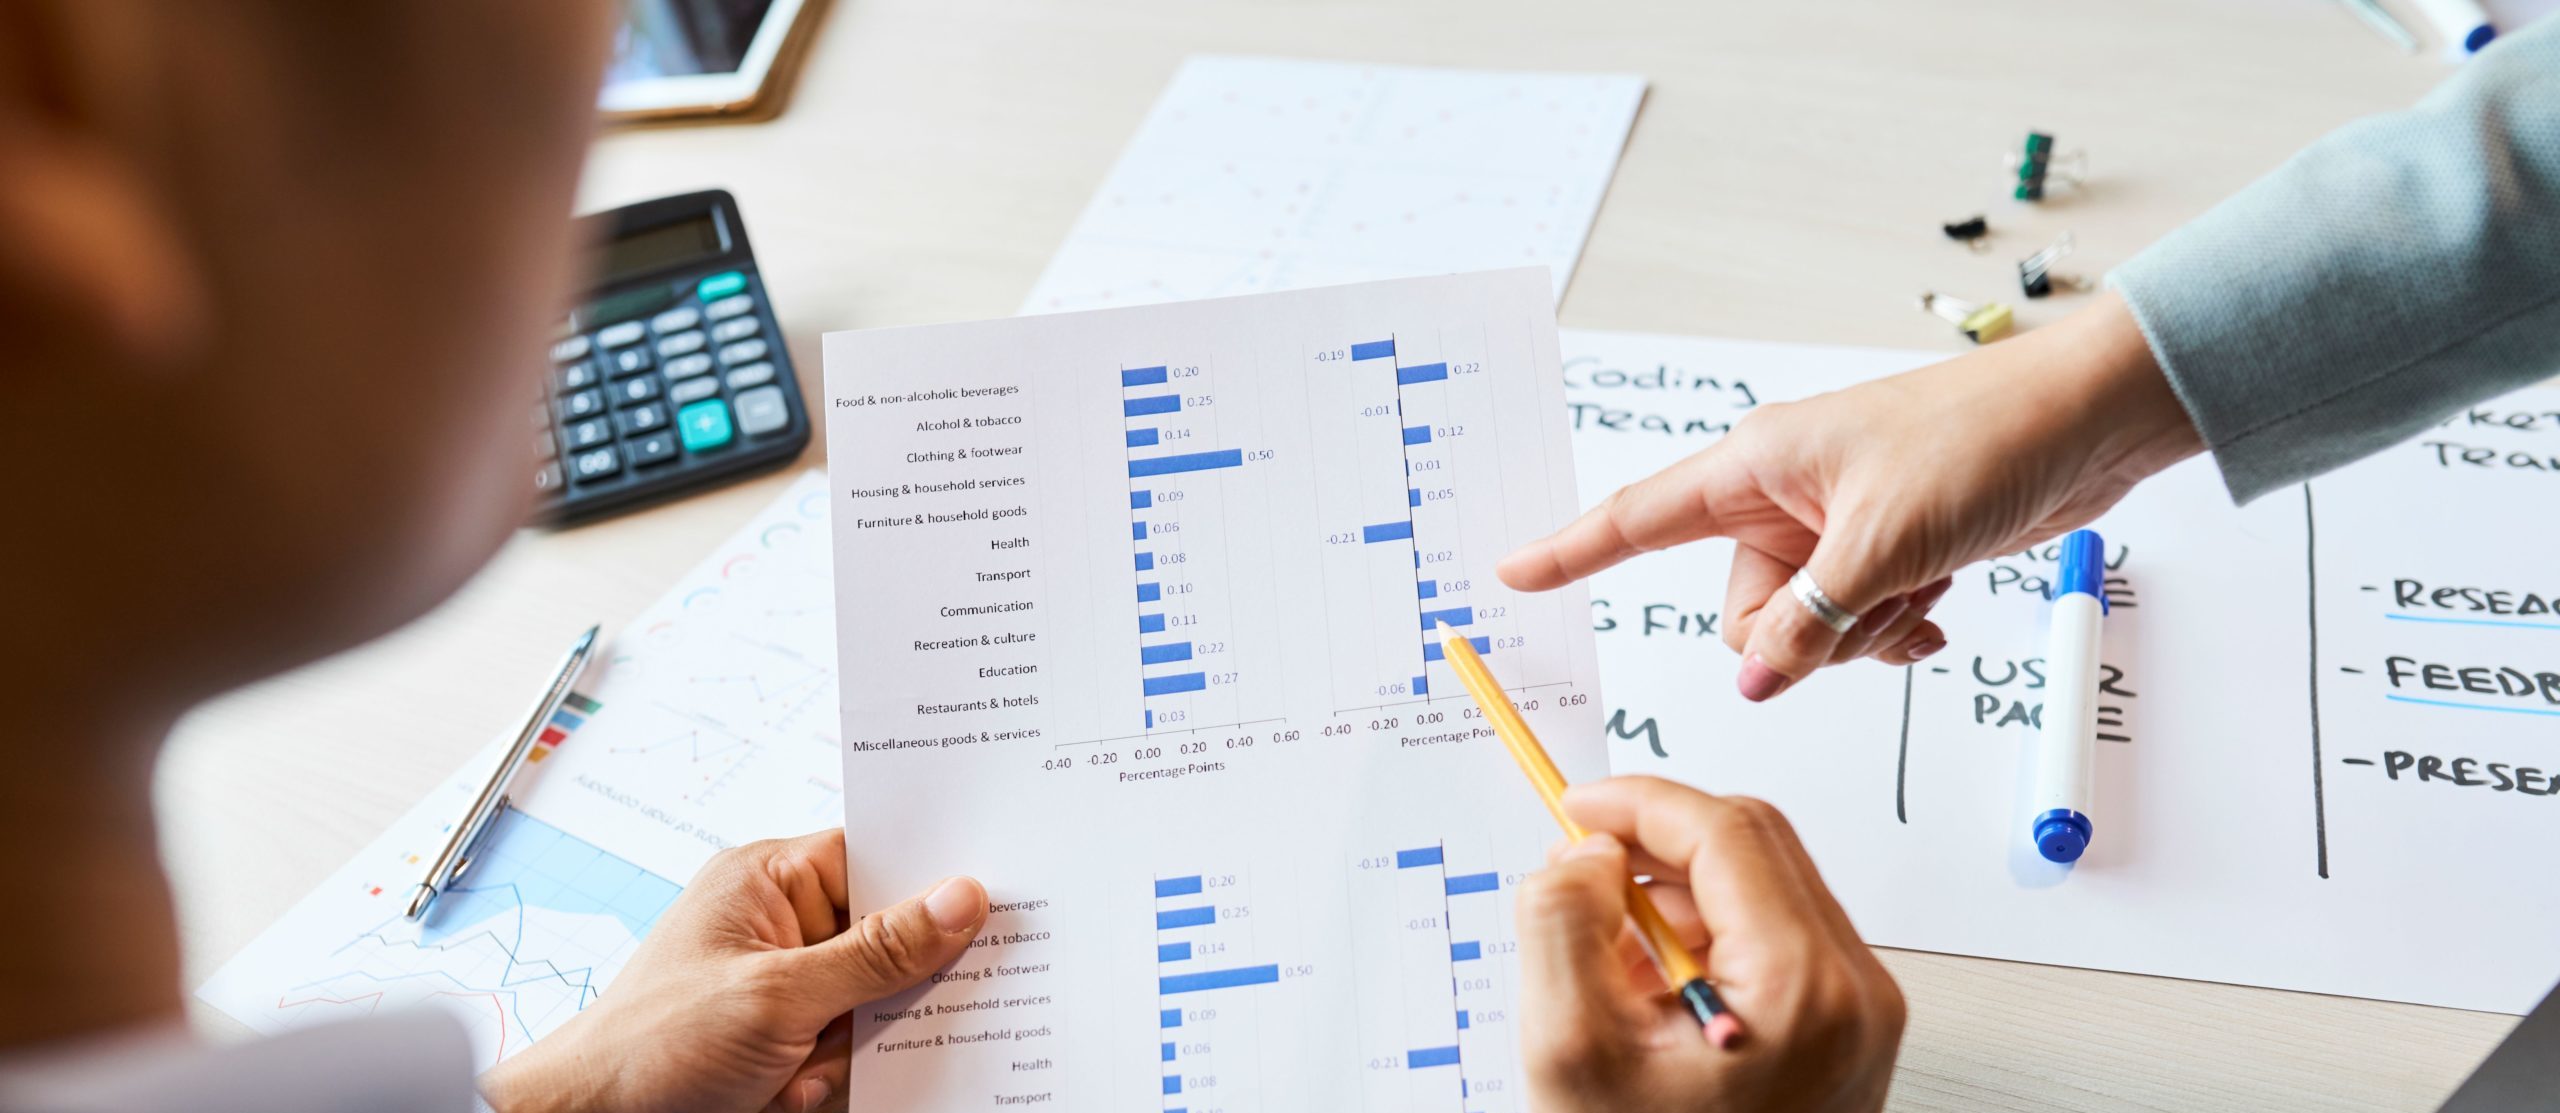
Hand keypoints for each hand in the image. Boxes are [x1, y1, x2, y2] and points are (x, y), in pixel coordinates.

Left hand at [476, 830, 987, 1112]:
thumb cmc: (648, 1047)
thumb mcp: (775, 996)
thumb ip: (876, 951)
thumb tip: (960, 899)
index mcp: (769, 882)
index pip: (877, 852)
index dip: (936, 868)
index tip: (1000, 887)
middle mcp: (784, 926)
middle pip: (893, 932)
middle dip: (903, 980)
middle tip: (916, 1001)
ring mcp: (791, 989)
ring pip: (884, 1001)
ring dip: (865, 1044)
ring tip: (802, 1068)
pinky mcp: (795, 1042)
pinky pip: (862, 1049)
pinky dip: (848, 1076)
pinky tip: (799, 1091)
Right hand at [1498, 292, 2200, 699]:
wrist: (2090, 420)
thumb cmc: (1986, 437)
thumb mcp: (1886, 544)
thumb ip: (1812, 620)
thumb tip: (1760, 678)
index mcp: (1756, 466)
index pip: (1636, 520)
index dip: (1570, 551)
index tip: (1512, 572)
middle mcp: (1784, 497)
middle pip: (1738, 611)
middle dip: (1797, 637)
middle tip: (1869, 609)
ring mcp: (1835, 527)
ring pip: (1800, 629)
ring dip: (1856, 637)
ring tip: (1921, 595)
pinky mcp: (1885, 548)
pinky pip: (1851, 624)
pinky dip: (1887, 633)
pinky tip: (1934, 614)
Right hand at [1516, 777, 1903, 1112]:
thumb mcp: (1572, 1051)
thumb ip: (1562, 926)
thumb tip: (1586, 854)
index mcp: (1803, 989)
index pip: (1724, 832)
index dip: (1637, 804)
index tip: (1577, 808)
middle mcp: (1854, 992)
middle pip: (1754, 844)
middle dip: (1655, 843)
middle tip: (1579, 871)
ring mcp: (1861, 1012)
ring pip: (1763, 884)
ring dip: (1675, 891)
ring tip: (1606, 958)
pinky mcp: (1847, 1027)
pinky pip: (1775, 935)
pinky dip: (1705, 934)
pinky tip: (1647, 988)